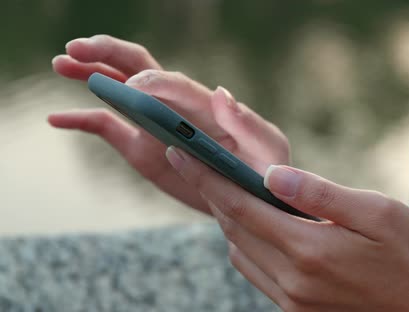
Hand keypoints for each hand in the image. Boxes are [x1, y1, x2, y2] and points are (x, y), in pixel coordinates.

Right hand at [50, 35, 289, 212]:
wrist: (248, 201)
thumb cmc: (264, 172)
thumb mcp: (268, 148)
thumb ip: (247, 123)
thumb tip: (219, 93)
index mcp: (204, 104)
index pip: (173, 82)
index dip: (151, 82)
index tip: (134, 90)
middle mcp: (174, 107)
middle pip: (138, 67)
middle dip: (109, 53)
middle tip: (78, 48)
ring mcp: (154, 124)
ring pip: (117, 90)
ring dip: (90, 74)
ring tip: (62, 63)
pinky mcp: (140, 146)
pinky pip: (106, 127)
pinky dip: (80, 120)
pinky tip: (56, 118)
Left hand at [165, 148, 408, 310]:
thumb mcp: (378, 213)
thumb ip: (320, 194)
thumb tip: (272, 174)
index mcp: (308, 249)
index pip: (240, 205)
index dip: (206, 176)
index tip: (180, 151)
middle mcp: (292, 280)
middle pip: (233, 228)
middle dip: (210, 192)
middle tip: (195, 162)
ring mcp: (292, 300)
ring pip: (239, 252)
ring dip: (228, 219)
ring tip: (225, 188)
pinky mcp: (298, 311)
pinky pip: (256, 273)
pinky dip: (246, 244)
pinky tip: (256, 227)